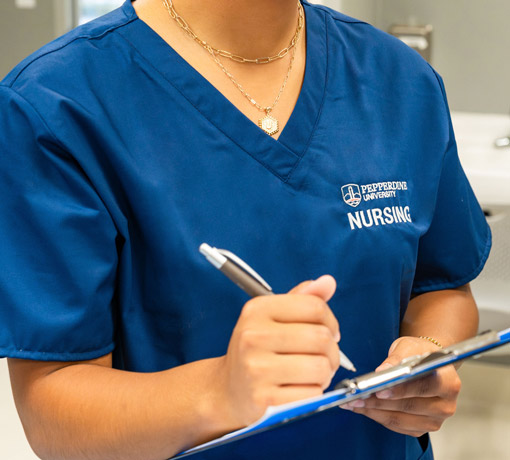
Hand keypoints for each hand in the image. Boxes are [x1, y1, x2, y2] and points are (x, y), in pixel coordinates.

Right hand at [216, 275, 339, 427]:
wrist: (227, 389)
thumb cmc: (256, 350)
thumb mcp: (272, 317)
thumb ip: (302, 299)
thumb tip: (328, 282)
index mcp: (257, 309)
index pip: (313, 306)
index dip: (331, 321)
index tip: (329, 332)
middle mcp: (253, 335)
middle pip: (321, 337)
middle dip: (332, 351)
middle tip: (324, 357)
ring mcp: (256, 367)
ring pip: (320, 367)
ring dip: (326, 373)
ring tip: (313, 374)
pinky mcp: (262, 397)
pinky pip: (312, 393)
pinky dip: (314, 393)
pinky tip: (300, 389)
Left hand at [341, 336, 460, 436]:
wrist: (427, 364)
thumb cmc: (420, 353)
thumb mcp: (408, 346)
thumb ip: (396, 358)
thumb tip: (382, 371)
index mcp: (448, 382)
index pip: (424, 388)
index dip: (401, 390)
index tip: (379, 389)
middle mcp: (445, 405)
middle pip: (409, 406)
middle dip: (379, 401)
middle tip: (357, 395)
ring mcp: (434, 420)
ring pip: (399, 419)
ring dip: (374, 411)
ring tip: (354, 402)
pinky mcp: (421, 428)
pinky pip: (396, 425)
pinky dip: (377, 416)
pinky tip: (363, 407)